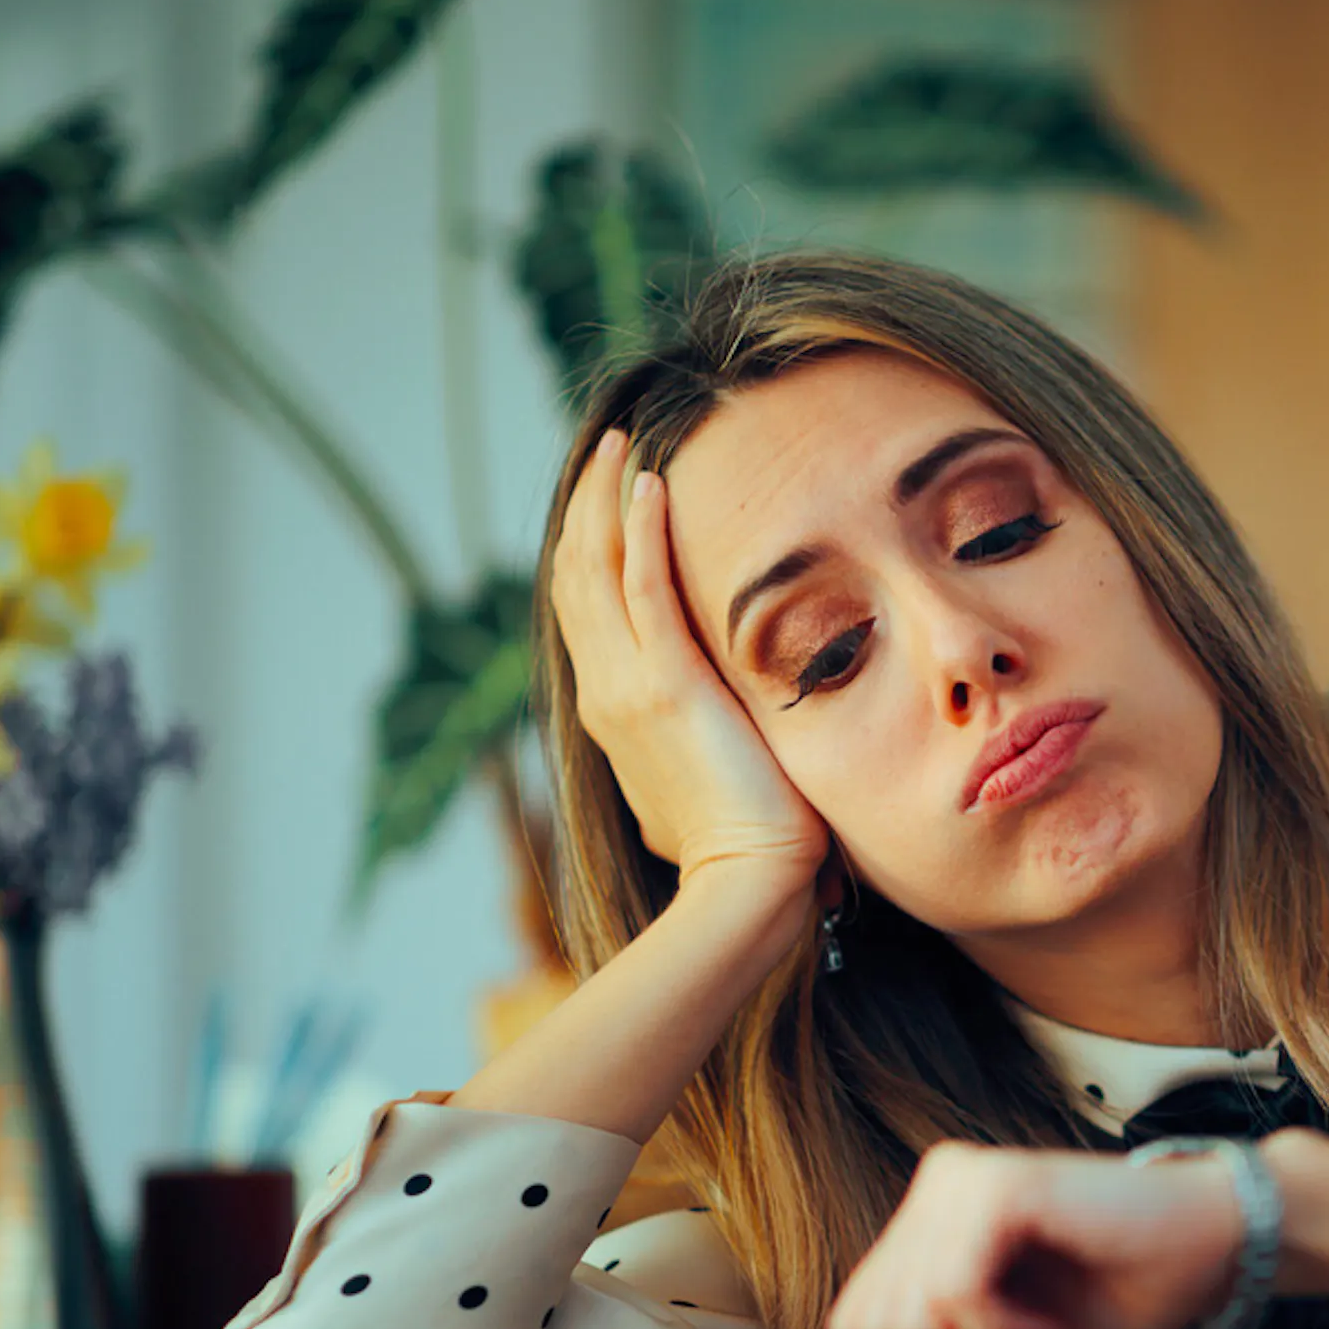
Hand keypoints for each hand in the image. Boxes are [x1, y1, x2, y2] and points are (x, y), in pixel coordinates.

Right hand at [550, 428, 831, 890]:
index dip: (592, 545)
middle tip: (610, 447)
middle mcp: (606, 690)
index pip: (587, 608)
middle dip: (590, 503)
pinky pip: (642, 587)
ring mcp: (627, 686)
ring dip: (608, 497)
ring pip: (598, 568)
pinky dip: (641, 530)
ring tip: (622, 445)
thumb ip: (695, 744)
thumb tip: (715, 739)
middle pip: (578, 574)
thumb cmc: (748, 845)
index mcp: (613, 709)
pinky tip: (651, 484)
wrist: (750, 883)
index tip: (612, 495)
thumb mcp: (704, 782)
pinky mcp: (666, 685)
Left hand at [824, 1142, 1249, 1328]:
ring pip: (907, 1312)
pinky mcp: (997, 1186)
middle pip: (874, 1325)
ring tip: (1039, 1327)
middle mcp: (936, 1187)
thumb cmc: (1122, 1294)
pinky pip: (951, 1295)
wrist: (1211, 1247)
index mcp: (930, 1219)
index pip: (857, 1323)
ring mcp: (962, 1179)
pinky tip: (1044, 1323)